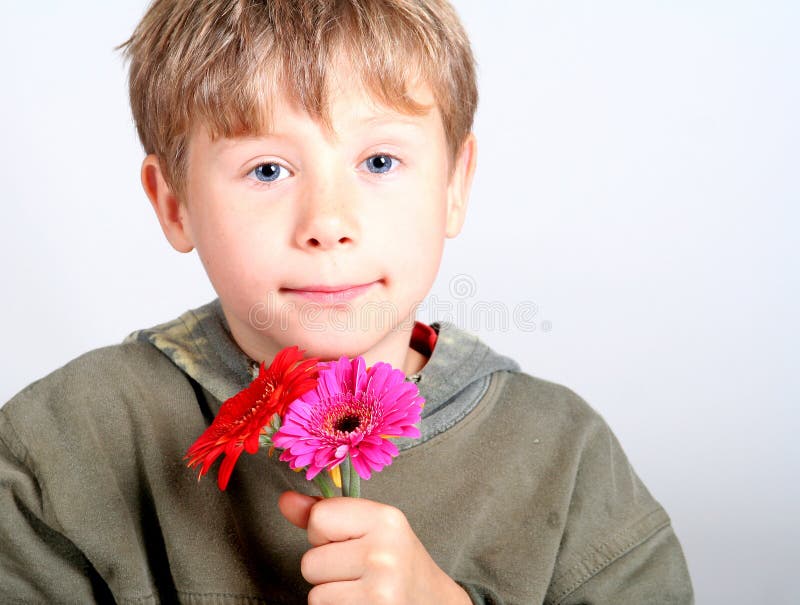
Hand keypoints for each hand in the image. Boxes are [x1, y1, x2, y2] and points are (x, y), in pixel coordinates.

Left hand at [278, 491, 470, 604]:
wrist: (434, 602)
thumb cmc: (396, 562)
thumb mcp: (369, 528)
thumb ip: (325, 514)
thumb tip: (284, 501)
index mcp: (386, 519)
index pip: (319, 518)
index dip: (324, 534)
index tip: (349, 542)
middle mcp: (385, 552)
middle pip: (310, 562)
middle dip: (327, 571)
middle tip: (359, 573)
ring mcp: (380, 590)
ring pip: (315, 594)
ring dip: (332, 596)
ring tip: (361, 591)